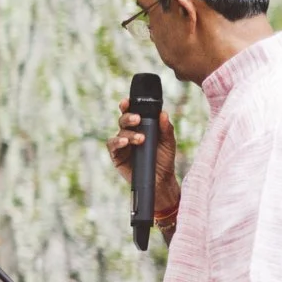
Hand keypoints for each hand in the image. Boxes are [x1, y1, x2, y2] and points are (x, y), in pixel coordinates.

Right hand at [108, 101, 179, 218]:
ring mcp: (122, 145)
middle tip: (138, 119)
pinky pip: (112, 145)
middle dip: (128, 117)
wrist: (160, 180)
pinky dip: (117, 142)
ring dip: (128, 133)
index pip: (132, 113)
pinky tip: (125, 142)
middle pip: (123, 120)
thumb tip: (163, 113)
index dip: (128, 105)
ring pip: (119, 132)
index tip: (128, 101)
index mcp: (141, 127)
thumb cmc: (164, 160)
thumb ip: (166, 129)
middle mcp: (129, 133)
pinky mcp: (116, 156)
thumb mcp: (168, 143)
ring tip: (140, 138)